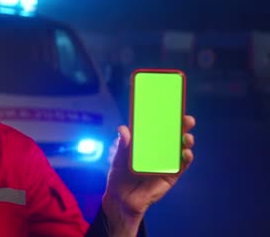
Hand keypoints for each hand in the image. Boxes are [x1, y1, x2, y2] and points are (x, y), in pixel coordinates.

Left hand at [102, 115, 195, 235]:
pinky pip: (182, 165)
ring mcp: (167, 161)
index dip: (166, 116)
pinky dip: (186, 158)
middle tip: (187, 119)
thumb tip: (123, 129)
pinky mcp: (172, 174)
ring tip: (187, 138)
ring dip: (186, 141)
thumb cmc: (120, 175)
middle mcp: (159, 149)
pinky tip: (186, 153)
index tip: (172, 106)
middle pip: (173, 134)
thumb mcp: (119, 158)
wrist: (122, 198)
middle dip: (182, 125)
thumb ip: (123, 145)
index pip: (158, 126)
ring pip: (180, 147)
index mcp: (146, 142)